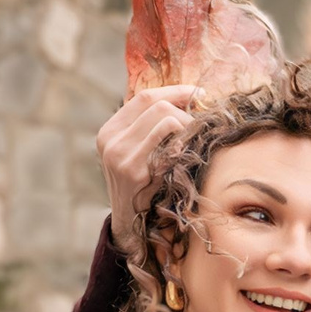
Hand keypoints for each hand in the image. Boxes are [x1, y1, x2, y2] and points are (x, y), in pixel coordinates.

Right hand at [96, 85, 199, 251]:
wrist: (129, 220)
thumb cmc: (141, 182)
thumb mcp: (137, 150)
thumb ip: (150, 127)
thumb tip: (188, 100)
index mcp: (110, 130)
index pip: (145, 96)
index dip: (175, 91)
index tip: (198, 94)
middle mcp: (110, 139)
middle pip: (156, 105)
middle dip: (184, 110)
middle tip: (201, 123)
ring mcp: (119, 155)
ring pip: (165, 120)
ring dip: (187, 126)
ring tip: (194, 139)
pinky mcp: (134, 171)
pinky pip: (168, 144)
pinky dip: (182, 144)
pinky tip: (187, 153)